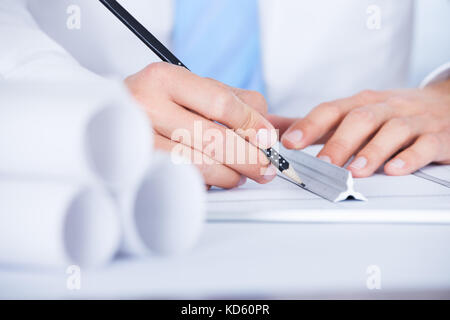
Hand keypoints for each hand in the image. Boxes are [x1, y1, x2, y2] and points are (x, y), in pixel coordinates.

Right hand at [125, 62, 277, 187]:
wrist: (105, 112)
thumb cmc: (157, 100)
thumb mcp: (192, 87)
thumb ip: (233, 100)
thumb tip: (265, 128)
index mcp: (164, 79)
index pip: (221, 103)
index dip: (252, 124)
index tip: (268, 139)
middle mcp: (146, 106)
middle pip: (213, 139)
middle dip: (249, 158)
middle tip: (265, 167)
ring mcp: (138, 139)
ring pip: (198, 165)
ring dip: (230, 175)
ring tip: (242, 175)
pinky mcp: (138, 166)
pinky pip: (182, 180)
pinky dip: (208, 183)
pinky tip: (217, 179)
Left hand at [275, 80, 449, 176]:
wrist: (445, 104)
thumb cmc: (390, 113)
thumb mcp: (354, 112)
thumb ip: (317, 123)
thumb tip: (276, 128)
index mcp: (361, 103)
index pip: (331, 110)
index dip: (309, 125)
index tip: (289, 142)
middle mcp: (385, 108)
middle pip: (360, 119)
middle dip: (339, 142)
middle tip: (322, 164)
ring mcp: (413, 121)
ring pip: (393, 130)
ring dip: (372, 151)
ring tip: (356, 170)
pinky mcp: (437, 137)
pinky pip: (425, 145)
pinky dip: (410, 157)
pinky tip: (395, 169)